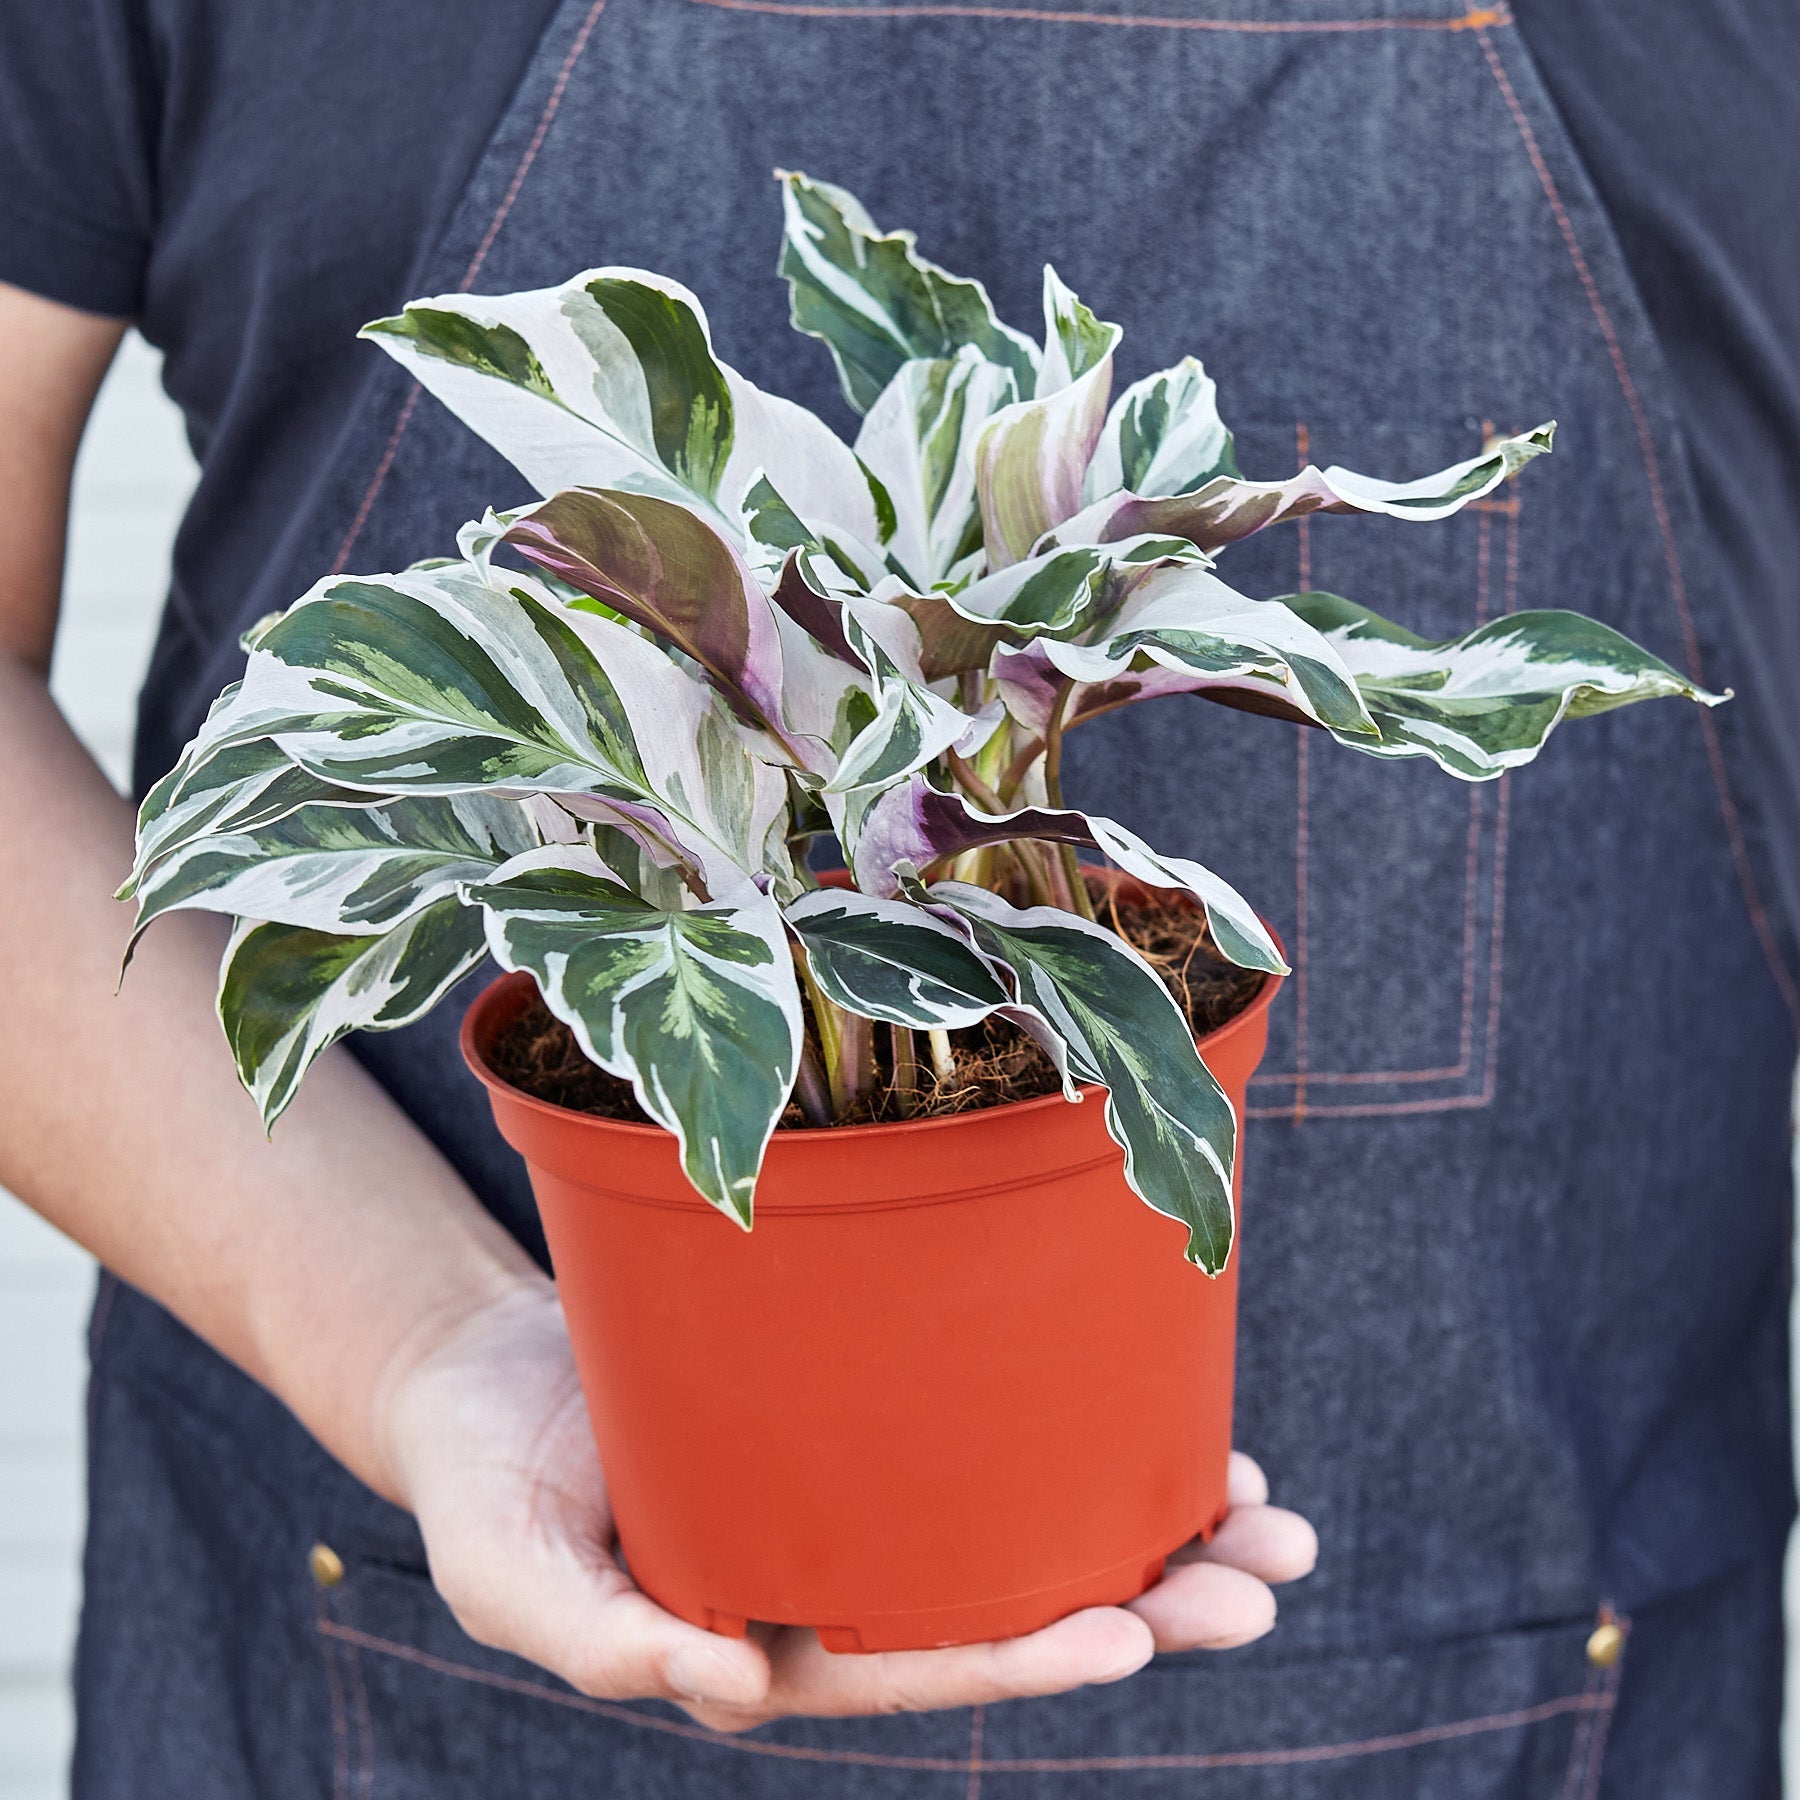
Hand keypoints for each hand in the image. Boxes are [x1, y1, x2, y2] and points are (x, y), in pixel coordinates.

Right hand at [382, 1278, 1316, 1731]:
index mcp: (768, 1639)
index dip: (1020, 1653)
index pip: (914, 1660)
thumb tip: (722, 1689)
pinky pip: (986, 1437)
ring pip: (1024, 1527)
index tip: (1130, 1636)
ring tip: (1269, 1519)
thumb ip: (603, 1642)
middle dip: (1144, 1605)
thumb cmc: (489, 1484)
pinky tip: (1169, 1425)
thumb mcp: (509, 1577)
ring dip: (1151, 1530)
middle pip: (1008, 1604)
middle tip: (1263, 1584)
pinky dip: (1078, 1438)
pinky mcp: (867, 1419)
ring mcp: (862, 1500)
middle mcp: (838, 1580)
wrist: (487, 1377)